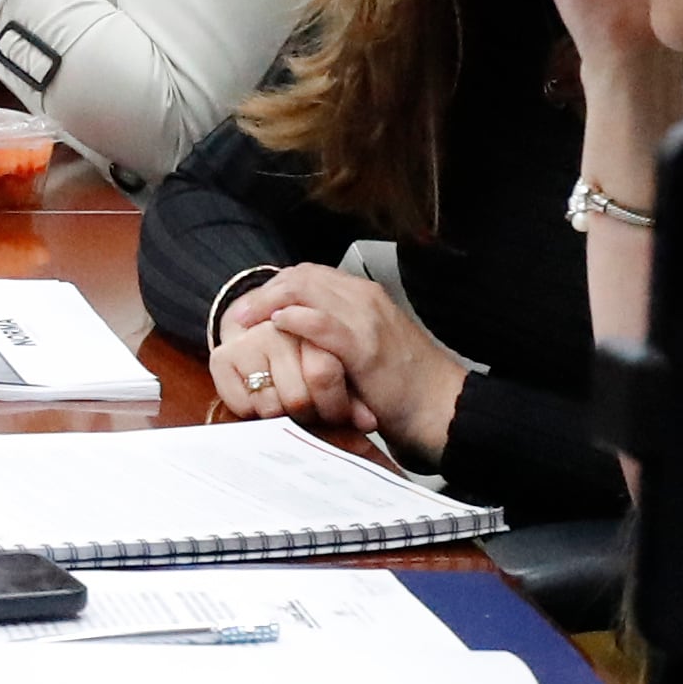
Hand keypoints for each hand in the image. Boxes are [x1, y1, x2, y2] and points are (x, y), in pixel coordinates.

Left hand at [220, 266, 467, 454]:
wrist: (444, 408)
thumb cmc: (406, 386)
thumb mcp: (367, 348)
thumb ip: (336, 334)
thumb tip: (296, 335)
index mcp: (365, 297)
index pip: (309, 275)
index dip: (275, 287)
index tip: (252, 307)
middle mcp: (365, 299)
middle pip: (302, 276)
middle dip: (265, 291)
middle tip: (239, 315)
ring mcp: (366, 320)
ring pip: (308, 290)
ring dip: (270, 301)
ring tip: (245, 321)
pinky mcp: (366, 348)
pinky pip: (323, 323)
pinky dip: (296, 319)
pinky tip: (278, 325)